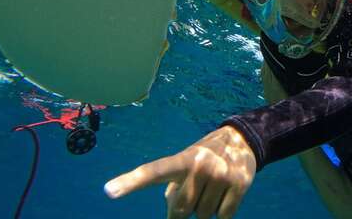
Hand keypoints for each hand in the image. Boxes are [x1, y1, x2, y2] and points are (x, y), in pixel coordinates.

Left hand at [104, 126, 256, 218]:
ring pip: (203, 216)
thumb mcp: (185, 164)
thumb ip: (174, 188)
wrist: (242, 139)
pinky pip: (223, 217)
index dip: (130, 182)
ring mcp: (221, 175)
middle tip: (194, 191)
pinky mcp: (239, 185)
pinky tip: (225, 194)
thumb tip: (177, 215)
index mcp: (181, 159)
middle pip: (181, 211)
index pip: (153, 172)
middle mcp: (200, 165)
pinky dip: (221, 212)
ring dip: (205, 209)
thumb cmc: (203, 158)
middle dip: (184, 210)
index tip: (109, 191)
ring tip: (212, 188)